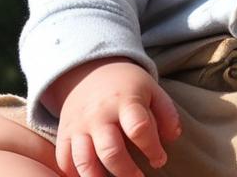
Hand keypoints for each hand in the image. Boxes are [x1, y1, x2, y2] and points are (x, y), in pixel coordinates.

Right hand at [53, 57, 181, 176]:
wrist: (90, 70)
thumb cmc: (126, 86)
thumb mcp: (151, 90)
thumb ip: (166, 114)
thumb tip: (172, 139)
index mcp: (124, 100)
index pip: (139, 128)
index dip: (152, 149)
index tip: (159, 159)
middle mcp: (99, 114)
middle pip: (111, 151)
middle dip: (128, 173)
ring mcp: (79, 125)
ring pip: (84, 161)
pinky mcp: (64, 134)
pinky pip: (64, 161)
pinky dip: (75, 175)